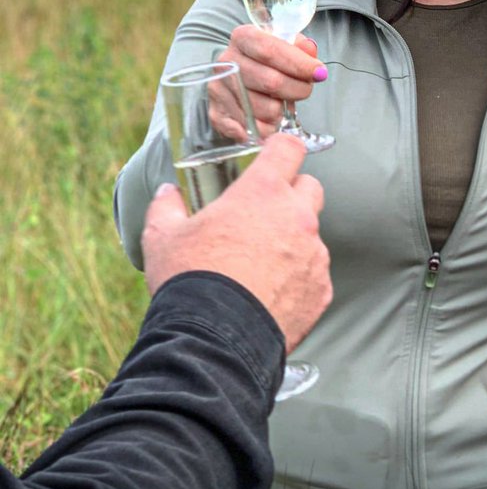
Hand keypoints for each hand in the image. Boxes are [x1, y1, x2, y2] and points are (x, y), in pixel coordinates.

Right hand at [141, 134, 331, 352]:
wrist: (215, 340)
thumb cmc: (191, 281)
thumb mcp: (163, 237)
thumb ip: (167, 207)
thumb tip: (168, 194)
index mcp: (263, 192)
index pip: (289, 148)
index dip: (281, 150)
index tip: (271, 158)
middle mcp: (297, 217)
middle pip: (310, 187)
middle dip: (292, 194)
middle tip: (263, 214)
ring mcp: (314, 255)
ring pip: (312, 235)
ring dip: (293, 241)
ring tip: (260, 265)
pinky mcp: (322, 290)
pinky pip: (314, 275)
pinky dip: (298, 279)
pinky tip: (270, 294)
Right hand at [217, 26, 326, 135]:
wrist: (239, 74)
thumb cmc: (268, 61)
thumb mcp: (285, 46)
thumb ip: (300, 48)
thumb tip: (309, 50)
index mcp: (243, 38)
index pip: (270, 50)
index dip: (298, 63)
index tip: (318, 73)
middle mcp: (227, 61)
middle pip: (270, 82)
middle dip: (297, 90)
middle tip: (304, 90)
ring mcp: (219, 88)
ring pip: (263, 109)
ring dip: (281, 112)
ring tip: (281, 104)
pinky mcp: (216, 113)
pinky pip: (246, 129)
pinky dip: (264, 130)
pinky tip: (270, 123)